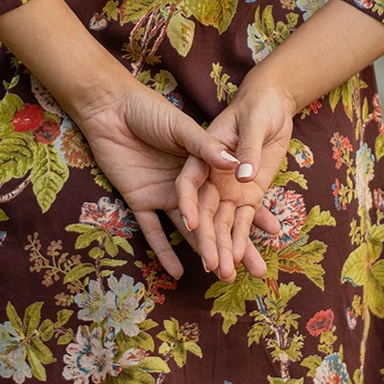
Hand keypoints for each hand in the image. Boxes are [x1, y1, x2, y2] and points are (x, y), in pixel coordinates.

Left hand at [73, 81, 251, 281]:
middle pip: (215, 219)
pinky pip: (153, 231)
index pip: (232, 194)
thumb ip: (206, 147)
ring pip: (188, 231)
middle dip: (235, 244)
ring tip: (224, 275)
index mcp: (202, 166)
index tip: (273, 232)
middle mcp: (187, 186)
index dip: (252, 212)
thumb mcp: (181, 127)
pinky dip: (164, 252)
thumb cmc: (149, 110)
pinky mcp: (139, 200)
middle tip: (255, 268)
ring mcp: (164, 195)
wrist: (110, 108)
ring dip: (205, 252)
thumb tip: (237, 166)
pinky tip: (178, 273)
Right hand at [177, 76, 296, 283]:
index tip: (190, 224)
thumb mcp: (253, 122)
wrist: (271, 101)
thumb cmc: (257, 105)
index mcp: (201, 156)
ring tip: (231, 275)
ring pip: (220, 222)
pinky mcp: (246, 194)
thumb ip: (246, 147)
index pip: (189, 184)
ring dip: (224, 247)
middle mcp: (208, 177)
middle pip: (204, 212)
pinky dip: (242, 237)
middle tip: (215, 268)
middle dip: (208, 241)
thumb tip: (243, 175)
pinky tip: (242, 259)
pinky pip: (242, 219)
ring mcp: (225, 188)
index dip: (188, 203)